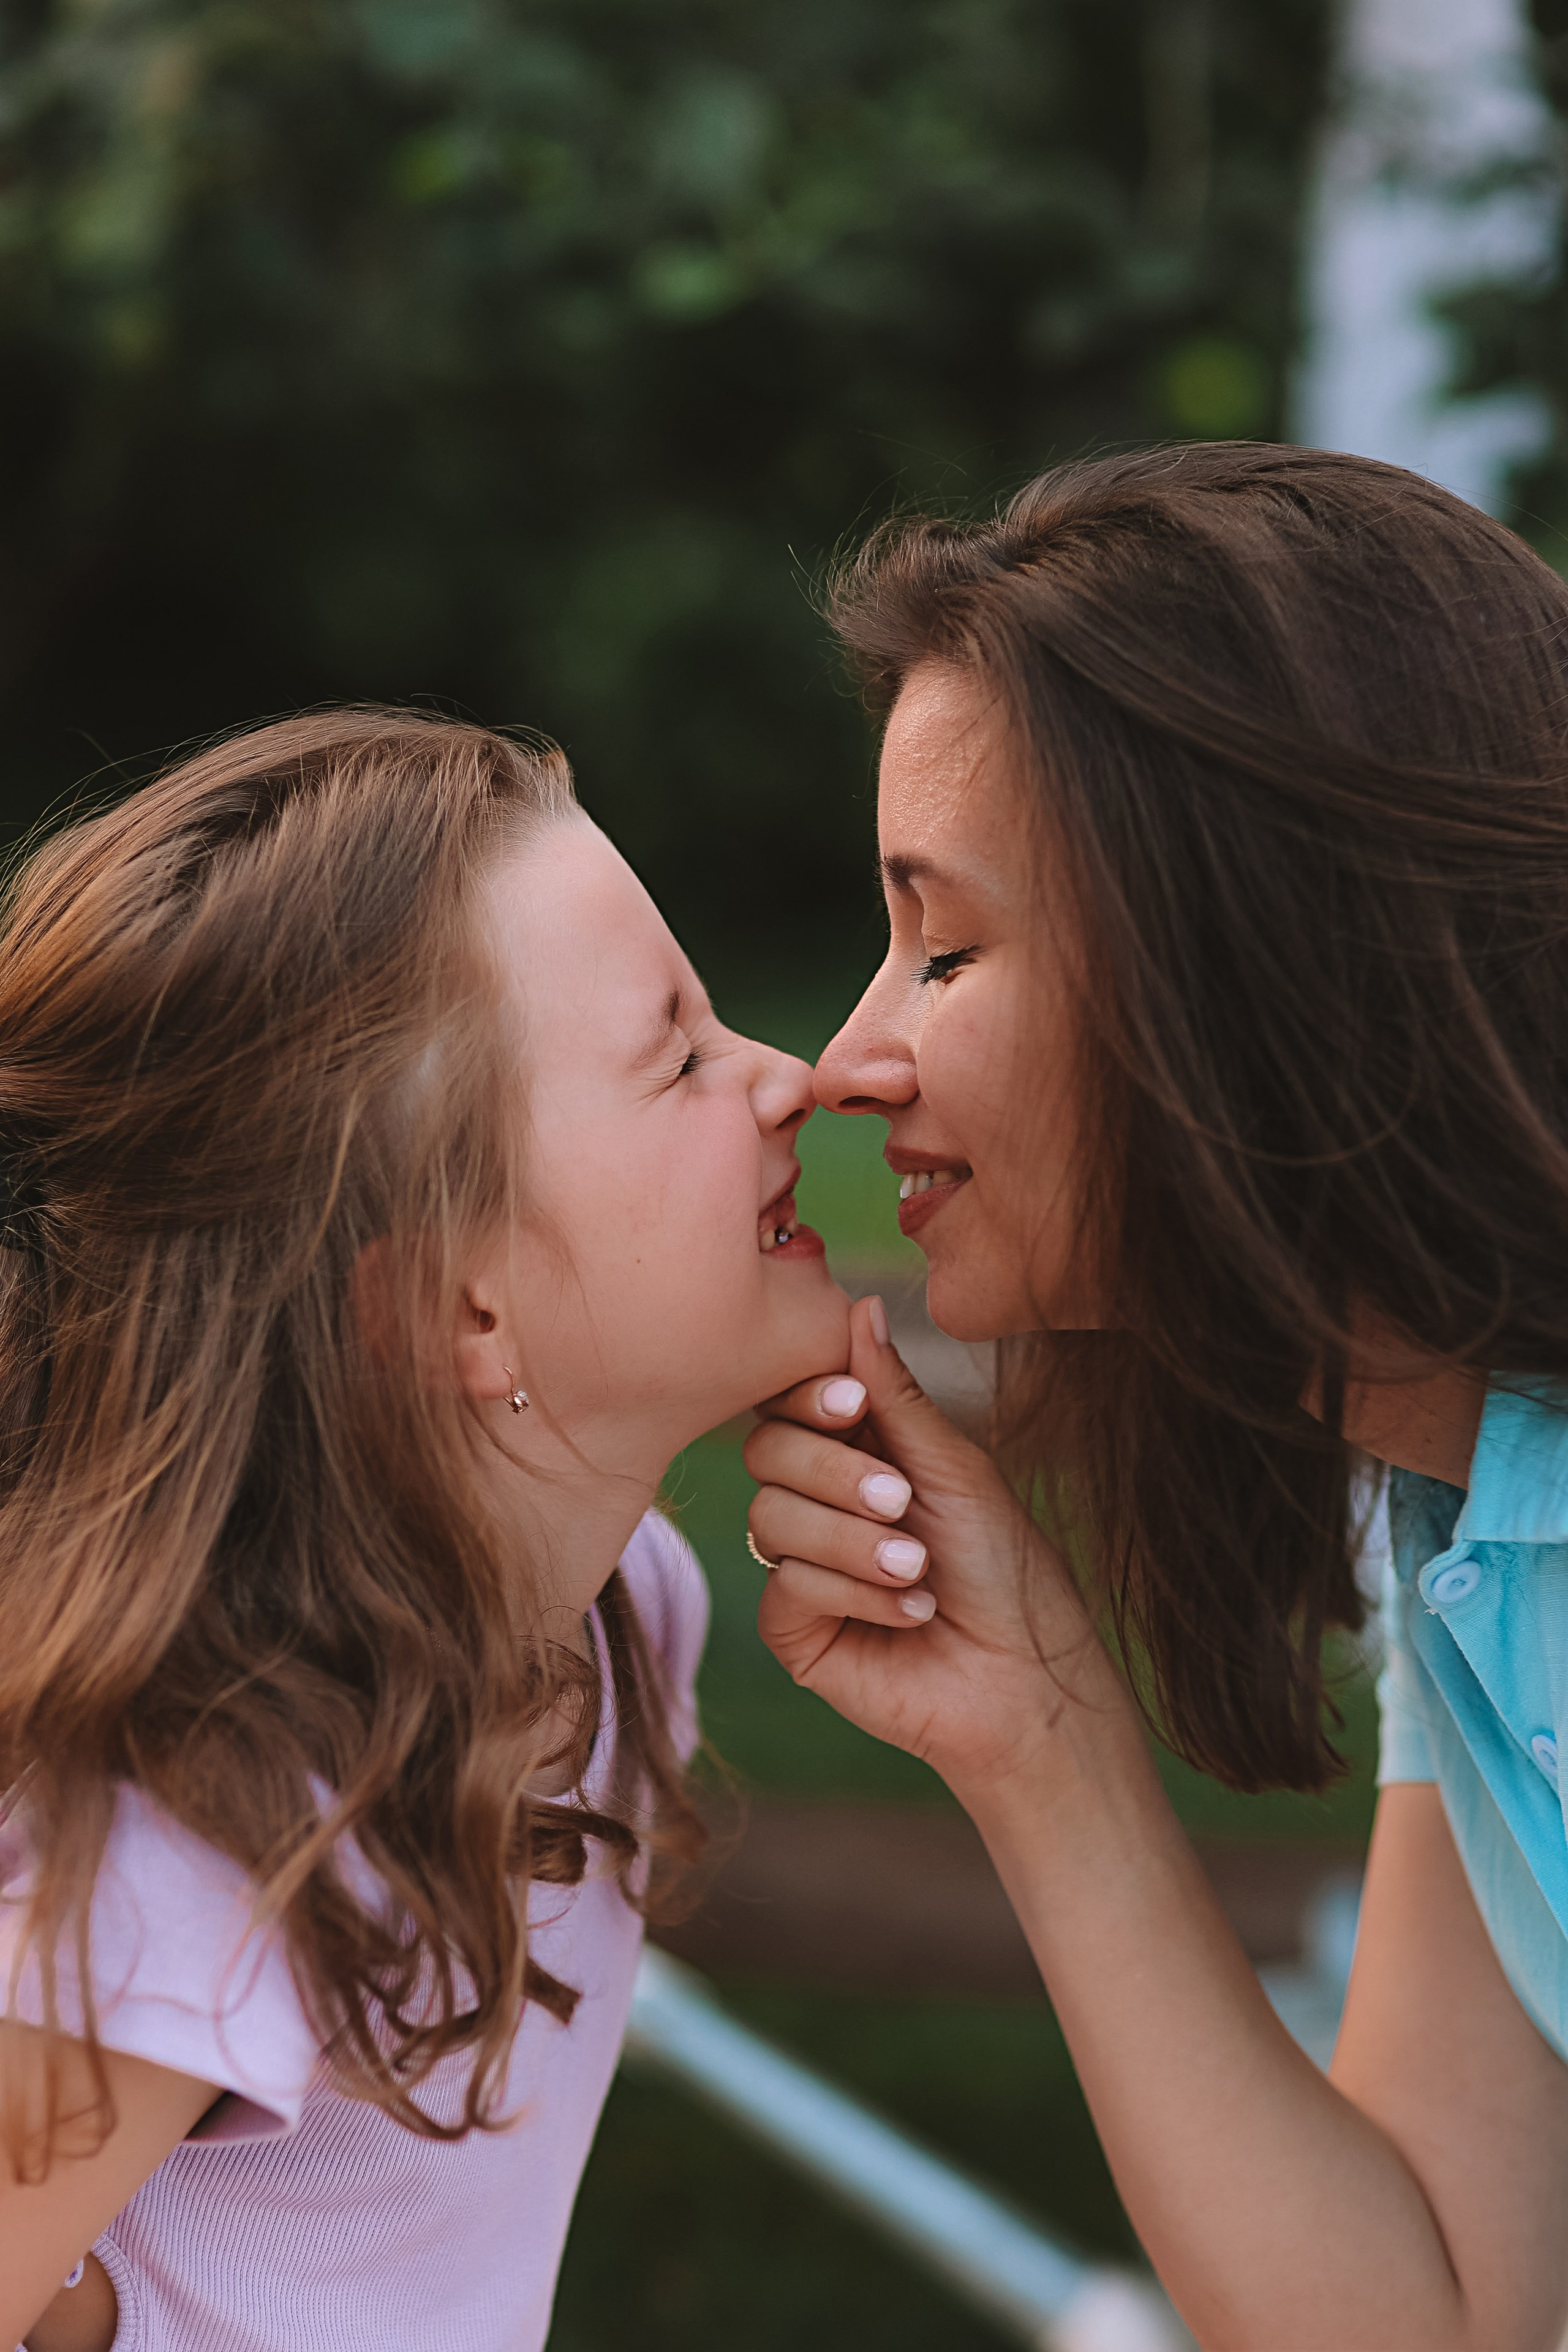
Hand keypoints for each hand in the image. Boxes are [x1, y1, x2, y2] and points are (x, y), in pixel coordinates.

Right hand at [743, 1296, 1119, 1796]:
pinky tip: (909, 1610)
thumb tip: (859, 1302)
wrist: (1027, 1678)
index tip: (853, 1406)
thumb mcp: (955, 1469)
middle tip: (902, 1502)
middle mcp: (818, 1501)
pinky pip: (785, 1586)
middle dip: (835, 1473)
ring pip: (769, 1518)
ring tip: (919, 1569)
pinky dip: (853, 1593)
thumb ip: (894, 1395)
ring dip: (854, 1542)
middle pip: (766, 1450)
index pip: (790, 1398)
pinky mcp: (794, 1629)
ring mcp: (800, 1564)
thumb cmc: (1006, 1569)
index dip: (806, 1395)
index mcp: (856, 1449)